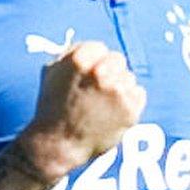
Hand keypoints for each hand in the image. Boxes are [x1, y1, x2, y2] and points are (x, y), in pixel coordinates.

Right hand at [21, 42, 145, 178]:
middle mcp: (101, 73)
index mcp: (80, 60)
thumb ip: (71, 53)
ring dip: (119, 88)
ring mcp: (118, 92)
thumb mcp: (51, 72)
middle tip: (99, 89)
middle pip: (117, 59)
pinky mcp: (131, 110)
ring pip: (128, 78)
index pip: (99, 48)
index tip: (89, 73)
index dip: (94, 61)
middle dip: (109, 71)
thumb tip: (91, 46)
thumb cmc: (52, 107)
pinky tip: (113, 113)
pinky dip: (129, 102)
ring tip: (102, 106)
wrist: (59, 143)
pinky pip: (138, 94)